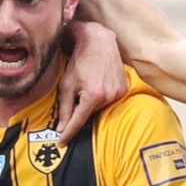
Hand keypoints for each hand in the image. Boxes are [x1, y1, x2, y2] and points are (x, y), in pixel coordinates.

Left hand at [57, 21, 127, 144]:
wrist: (99, 42)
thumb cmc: (80, 61)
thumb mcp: (67, 84)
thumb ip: (64, 108)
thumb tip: (62, 128)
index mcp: (92, 96)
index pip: (78, 122)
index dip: (68, 134)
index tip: (61, 143)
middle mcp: (108, 97)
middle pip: (89, 113)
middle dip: (80, 107)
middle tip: (76, 92)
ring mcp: (118, 93)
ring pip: (99, 107)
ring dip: (91, 101)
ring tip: (88, 83)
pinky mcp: (124, 89)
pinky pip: (110, 100)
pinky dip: (101, 96)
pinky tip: (98, 82)